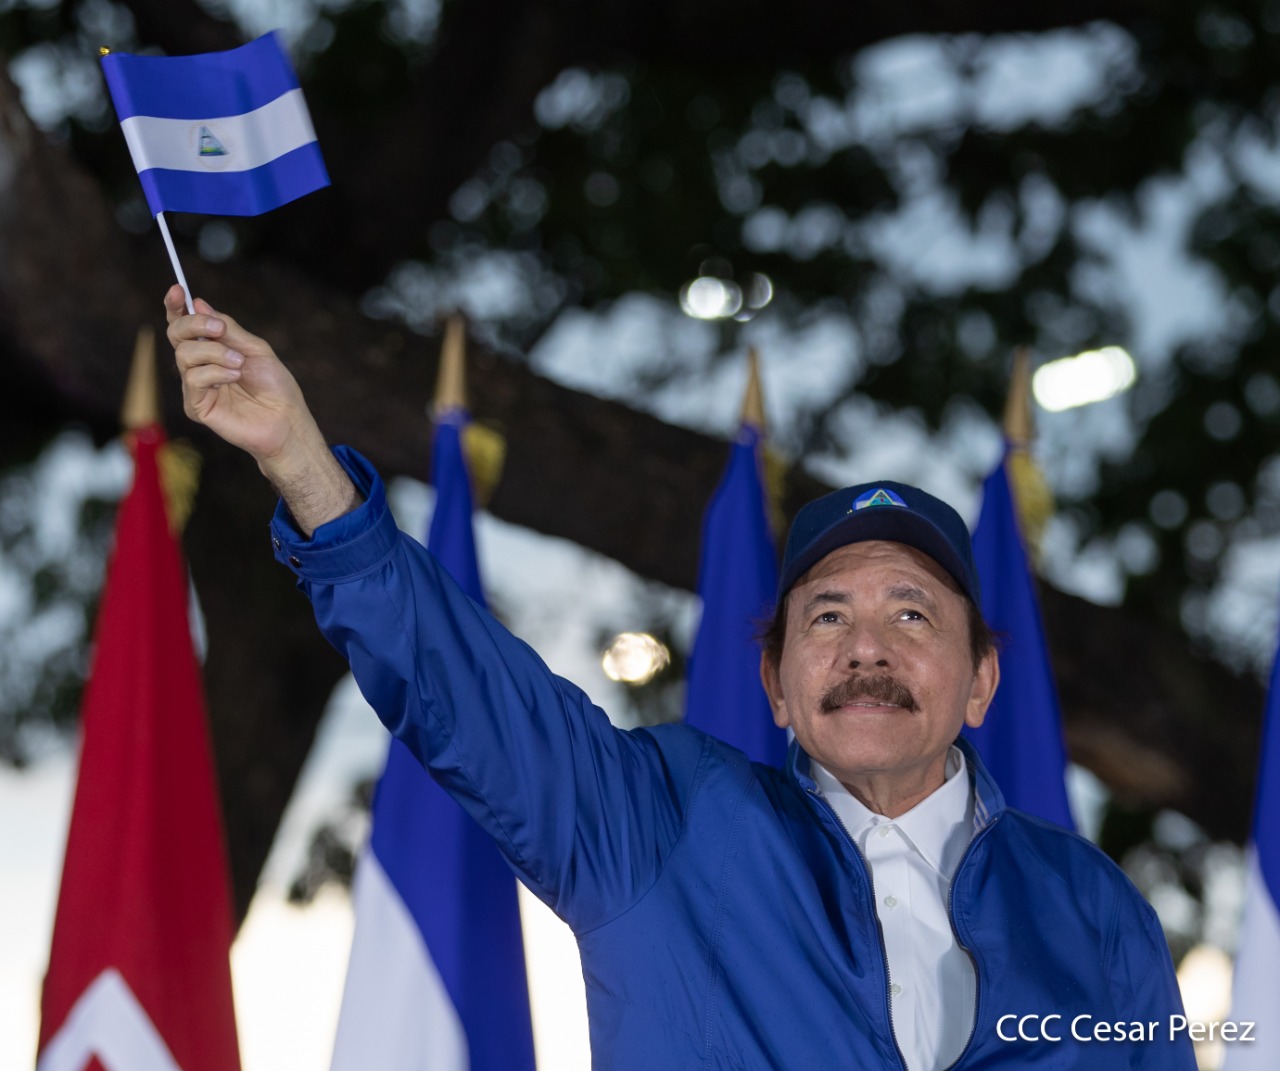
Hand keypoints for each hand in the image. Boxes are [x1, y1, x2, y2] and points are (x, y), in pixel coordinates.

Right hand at [165, 284, 310, 463]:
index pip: (184, 324)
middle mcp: (199, 365)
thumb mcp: (254, 348)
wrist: (286, 419)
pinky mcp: (196, 406)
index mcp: (212, 349)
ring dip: (214, 353)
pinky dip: (215, 373)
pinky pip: (193, 379)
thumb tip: (200, 304)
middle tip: (219, 329)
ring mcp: (196, 386)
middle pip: (176, 334)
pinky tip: (234, 377)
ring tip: (239, 363)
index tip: (178, 289)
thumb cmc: (275, 386)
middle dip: (194, 325)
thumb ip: (228, 328)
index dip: (176, 306)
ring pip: (184, 355)